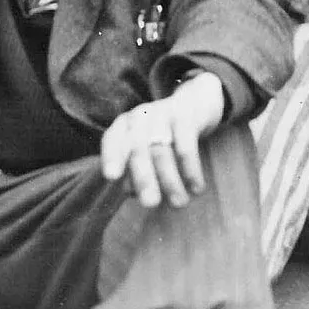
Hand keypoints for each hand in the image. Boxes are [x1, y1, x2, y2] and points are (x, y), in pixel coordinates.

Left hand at [100, 72, 223, 208]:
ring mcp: (163, 113)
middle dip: (144, 177)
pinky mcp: (186, 115)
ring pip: (163, 150)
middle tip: (151, 203)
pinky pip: (187, 144)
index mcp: (124, 126)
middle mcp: (140, 116)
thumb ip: (134, 168)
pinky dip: (191, 168)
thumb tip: (129, 190)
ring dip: (171, 180)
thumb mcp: (144, 147)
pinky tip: (197, 187)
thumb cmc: (162, 135)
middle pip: (138, 148)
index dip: (112, 157)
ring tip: (179, 203)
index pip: (112, 140)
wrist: (196, 104)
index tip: (112, 177)